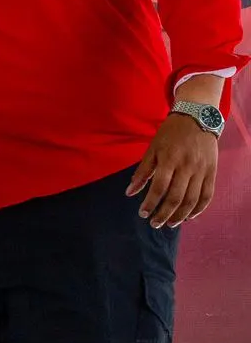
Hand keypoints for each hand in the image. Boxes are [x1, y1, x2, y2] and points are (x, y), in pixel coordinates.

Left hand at [127, 110, 219, 228]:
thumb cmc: (170, 134)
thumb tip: (130, 192)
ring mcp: (202, 171)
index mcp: (169, 159)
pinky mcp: (212, 173)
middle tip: (155, 224)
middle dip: (164, 214)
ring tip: (170, 224)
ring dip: (181, 215)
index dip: (150, 203)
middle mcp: (187, 167)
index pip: (159, 188)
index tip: (143, 213)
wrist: (197, 119)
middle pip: (176, 197)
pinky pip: (207, 196)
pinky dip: (199, 209)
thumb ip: (142, 171)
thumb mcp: (152, 148)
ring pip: (192, 200)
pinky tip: (189, 217)